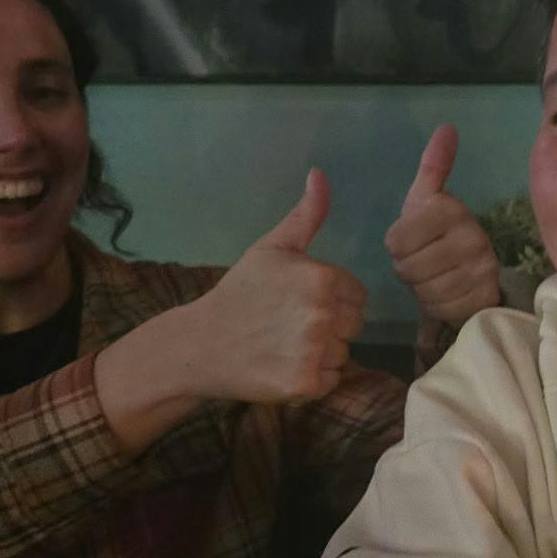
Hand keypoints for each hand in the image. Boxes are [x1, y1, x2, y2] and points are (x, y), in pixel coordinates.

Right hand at [184, 169, 367, 403]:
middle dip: (330, 327)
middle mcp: (323, 313)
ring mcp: (314, 350)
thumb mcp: (271, 249)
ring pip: (343, 354)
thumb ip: (305, 215)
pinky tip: (283, 367)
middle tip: (289, 326)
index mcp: (321, 277)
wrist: (199, 344)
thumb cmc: (239, 293)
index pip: (357, 296)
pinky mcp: (305, 383)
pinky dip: (313, 380)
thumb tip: (320, 174)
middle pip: (353, 326)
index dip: (333, 300)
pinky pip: (331, 381)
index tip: (299, 304)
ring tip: (284, 346)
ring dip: (321, 354)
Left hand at [384, 124, 500, 326]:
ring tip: (435, 276)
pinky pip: (442, 310)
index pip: (395, 242)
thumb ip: (432, 166)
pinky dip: (438, 307)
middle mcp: (472, 237)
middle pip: (407, 269)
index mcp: (450, 210)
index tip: (412, 241)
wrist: (473, 269)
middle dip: (409, 270)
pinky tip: (447, 292)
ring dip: (423, 289)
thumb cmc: (437, 232)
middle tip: (424, 262)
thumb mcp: (426, 199)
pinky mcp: (485, 295)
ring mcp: (482, 268)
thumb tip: (446, 127)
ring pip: (424, 291)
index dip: (397, 247)